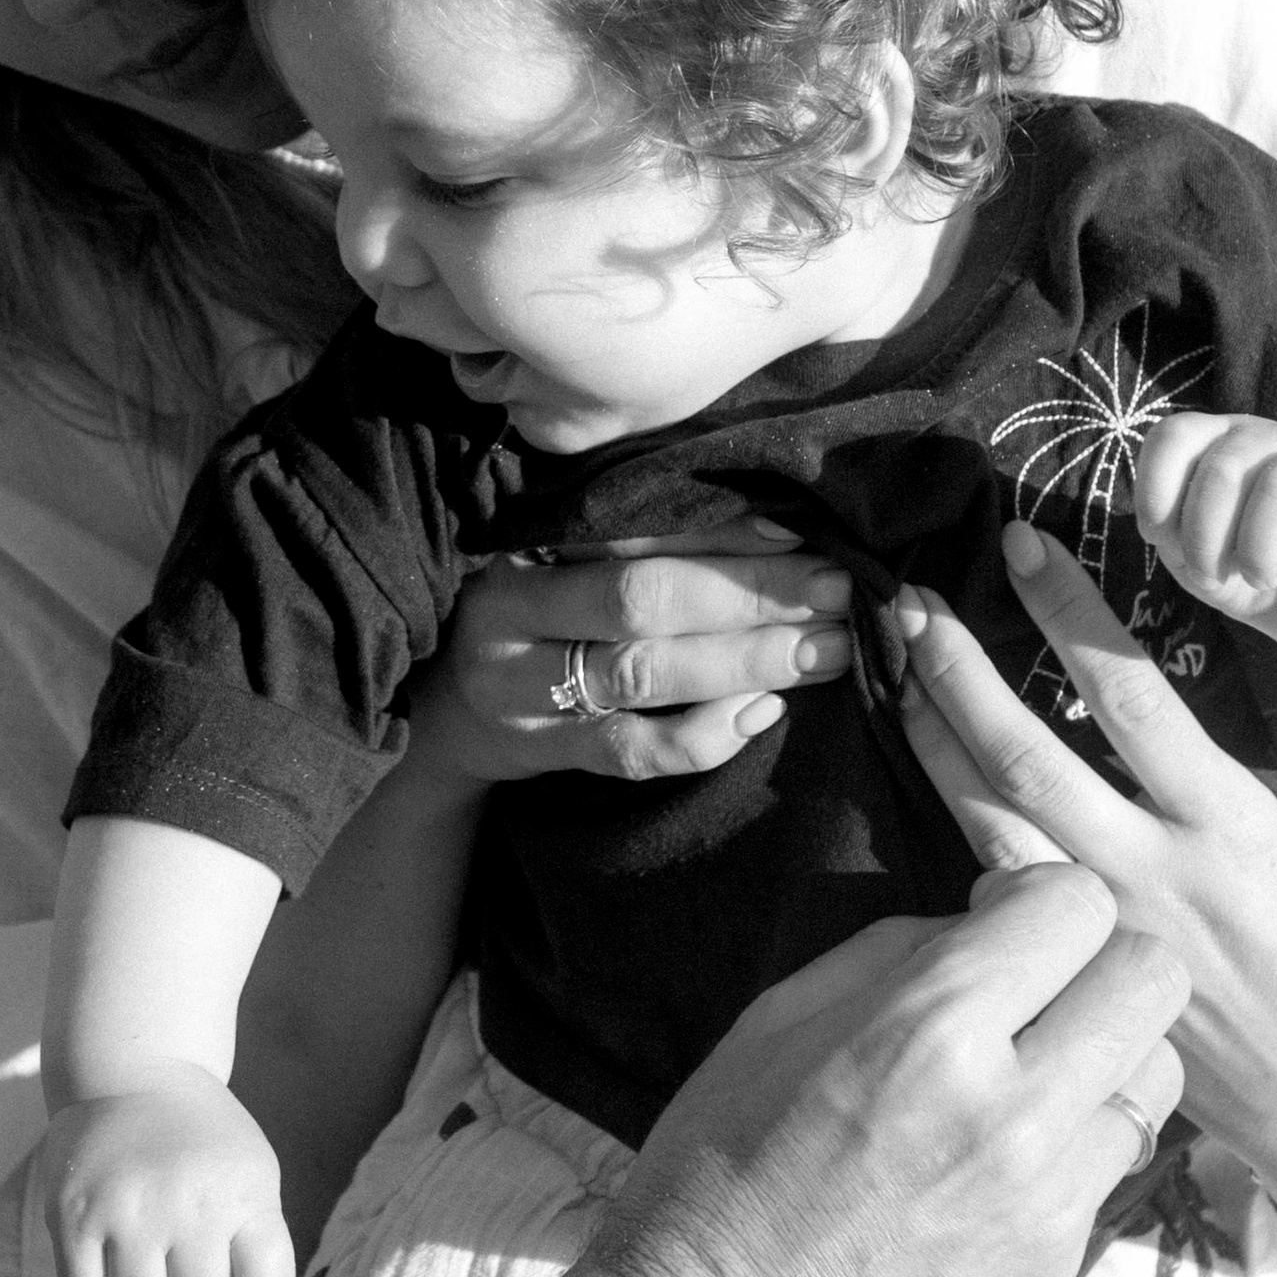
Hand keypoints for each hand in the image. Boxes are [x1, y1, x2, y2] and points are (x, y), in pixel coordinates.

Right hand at [39, 1072, 297, 1276]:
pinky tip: (105, 1249)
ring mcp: (124, 1208)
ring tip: (142, 1241)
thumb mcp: (254, 1175)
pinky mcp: (71, 1214)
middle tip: (179, 1238)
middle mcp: (186, 1200)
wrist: (132, 1071)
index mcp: (241, 1192)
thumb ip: (259, 1246)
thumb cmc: (202, 1140)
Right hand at [429, 523, 855, 787]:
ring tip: (827, 651)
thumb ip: (624, 536)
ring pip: (644, 672)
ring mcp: (523, 688)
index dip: (717, 530)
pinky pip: (632, 751)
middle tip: (839, 591)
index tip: (801, 530)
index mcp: (522, 544)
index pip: (628, 529)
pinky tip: (763, 712)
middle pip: (643, 598)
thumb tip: (769, 525)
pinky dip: (704, 735)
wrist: (438, 710)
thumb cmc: (524, 615)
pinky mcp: (541, 751)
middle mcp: (515, 611)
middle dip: (751, 594)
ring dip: (747, 661)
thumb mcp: (548, 559)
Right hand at [585, 865, 1189, 1276]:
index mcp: (928, 1030)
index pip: (1077, 904)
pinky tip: (1001, 1161)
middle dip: (1101, 960)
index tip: (1000, 922)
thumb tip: (985, 926)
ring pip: (1158, 1076)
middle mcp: (1010, 1111)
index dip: (1040, 898)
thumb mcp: (776, 1022)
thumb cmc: (718, 1171)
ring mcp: (1045, 1202)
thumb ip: (897, 956)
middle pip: (1153, 977)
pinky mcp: (1055, 1271)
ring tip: (1035, 1077)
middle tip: (1041, 990)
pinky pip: (1113, 1168)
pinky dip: (1075, 1145)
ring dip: (1106, 1057)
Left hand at [895, 519, 1276, 1244]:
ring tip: (895, 668)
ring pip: (991, 822)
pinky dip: (959, 823)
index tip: (1020, 544)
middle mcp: (1153, 880)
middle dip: (959, 671)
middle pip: (1027, 756)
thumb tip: (1263, 636)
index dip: (1067, 612)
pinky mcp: (1083, 983)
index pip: (1129, 696)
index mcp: (1233, 831)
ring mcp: (1106, 936)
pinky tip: (929, 772)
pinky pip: (997, 895)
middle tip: (911, 601)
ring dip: (934, 738)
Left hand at [1135, 412, 1276, 664]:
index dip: (1158, 492)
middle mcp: (1273, 440)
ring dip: (1257, 549)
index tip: (1161, 538)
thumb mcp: (1191, 558)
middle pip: (1222, 467)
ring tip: (1260, 577)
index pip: (1175, 435)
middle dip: (1204, 539)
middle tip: (1214, 575)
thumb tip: (1157, 516)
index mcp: (1222, 442)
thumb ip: (1168, 529)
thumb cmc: (1246, 573)